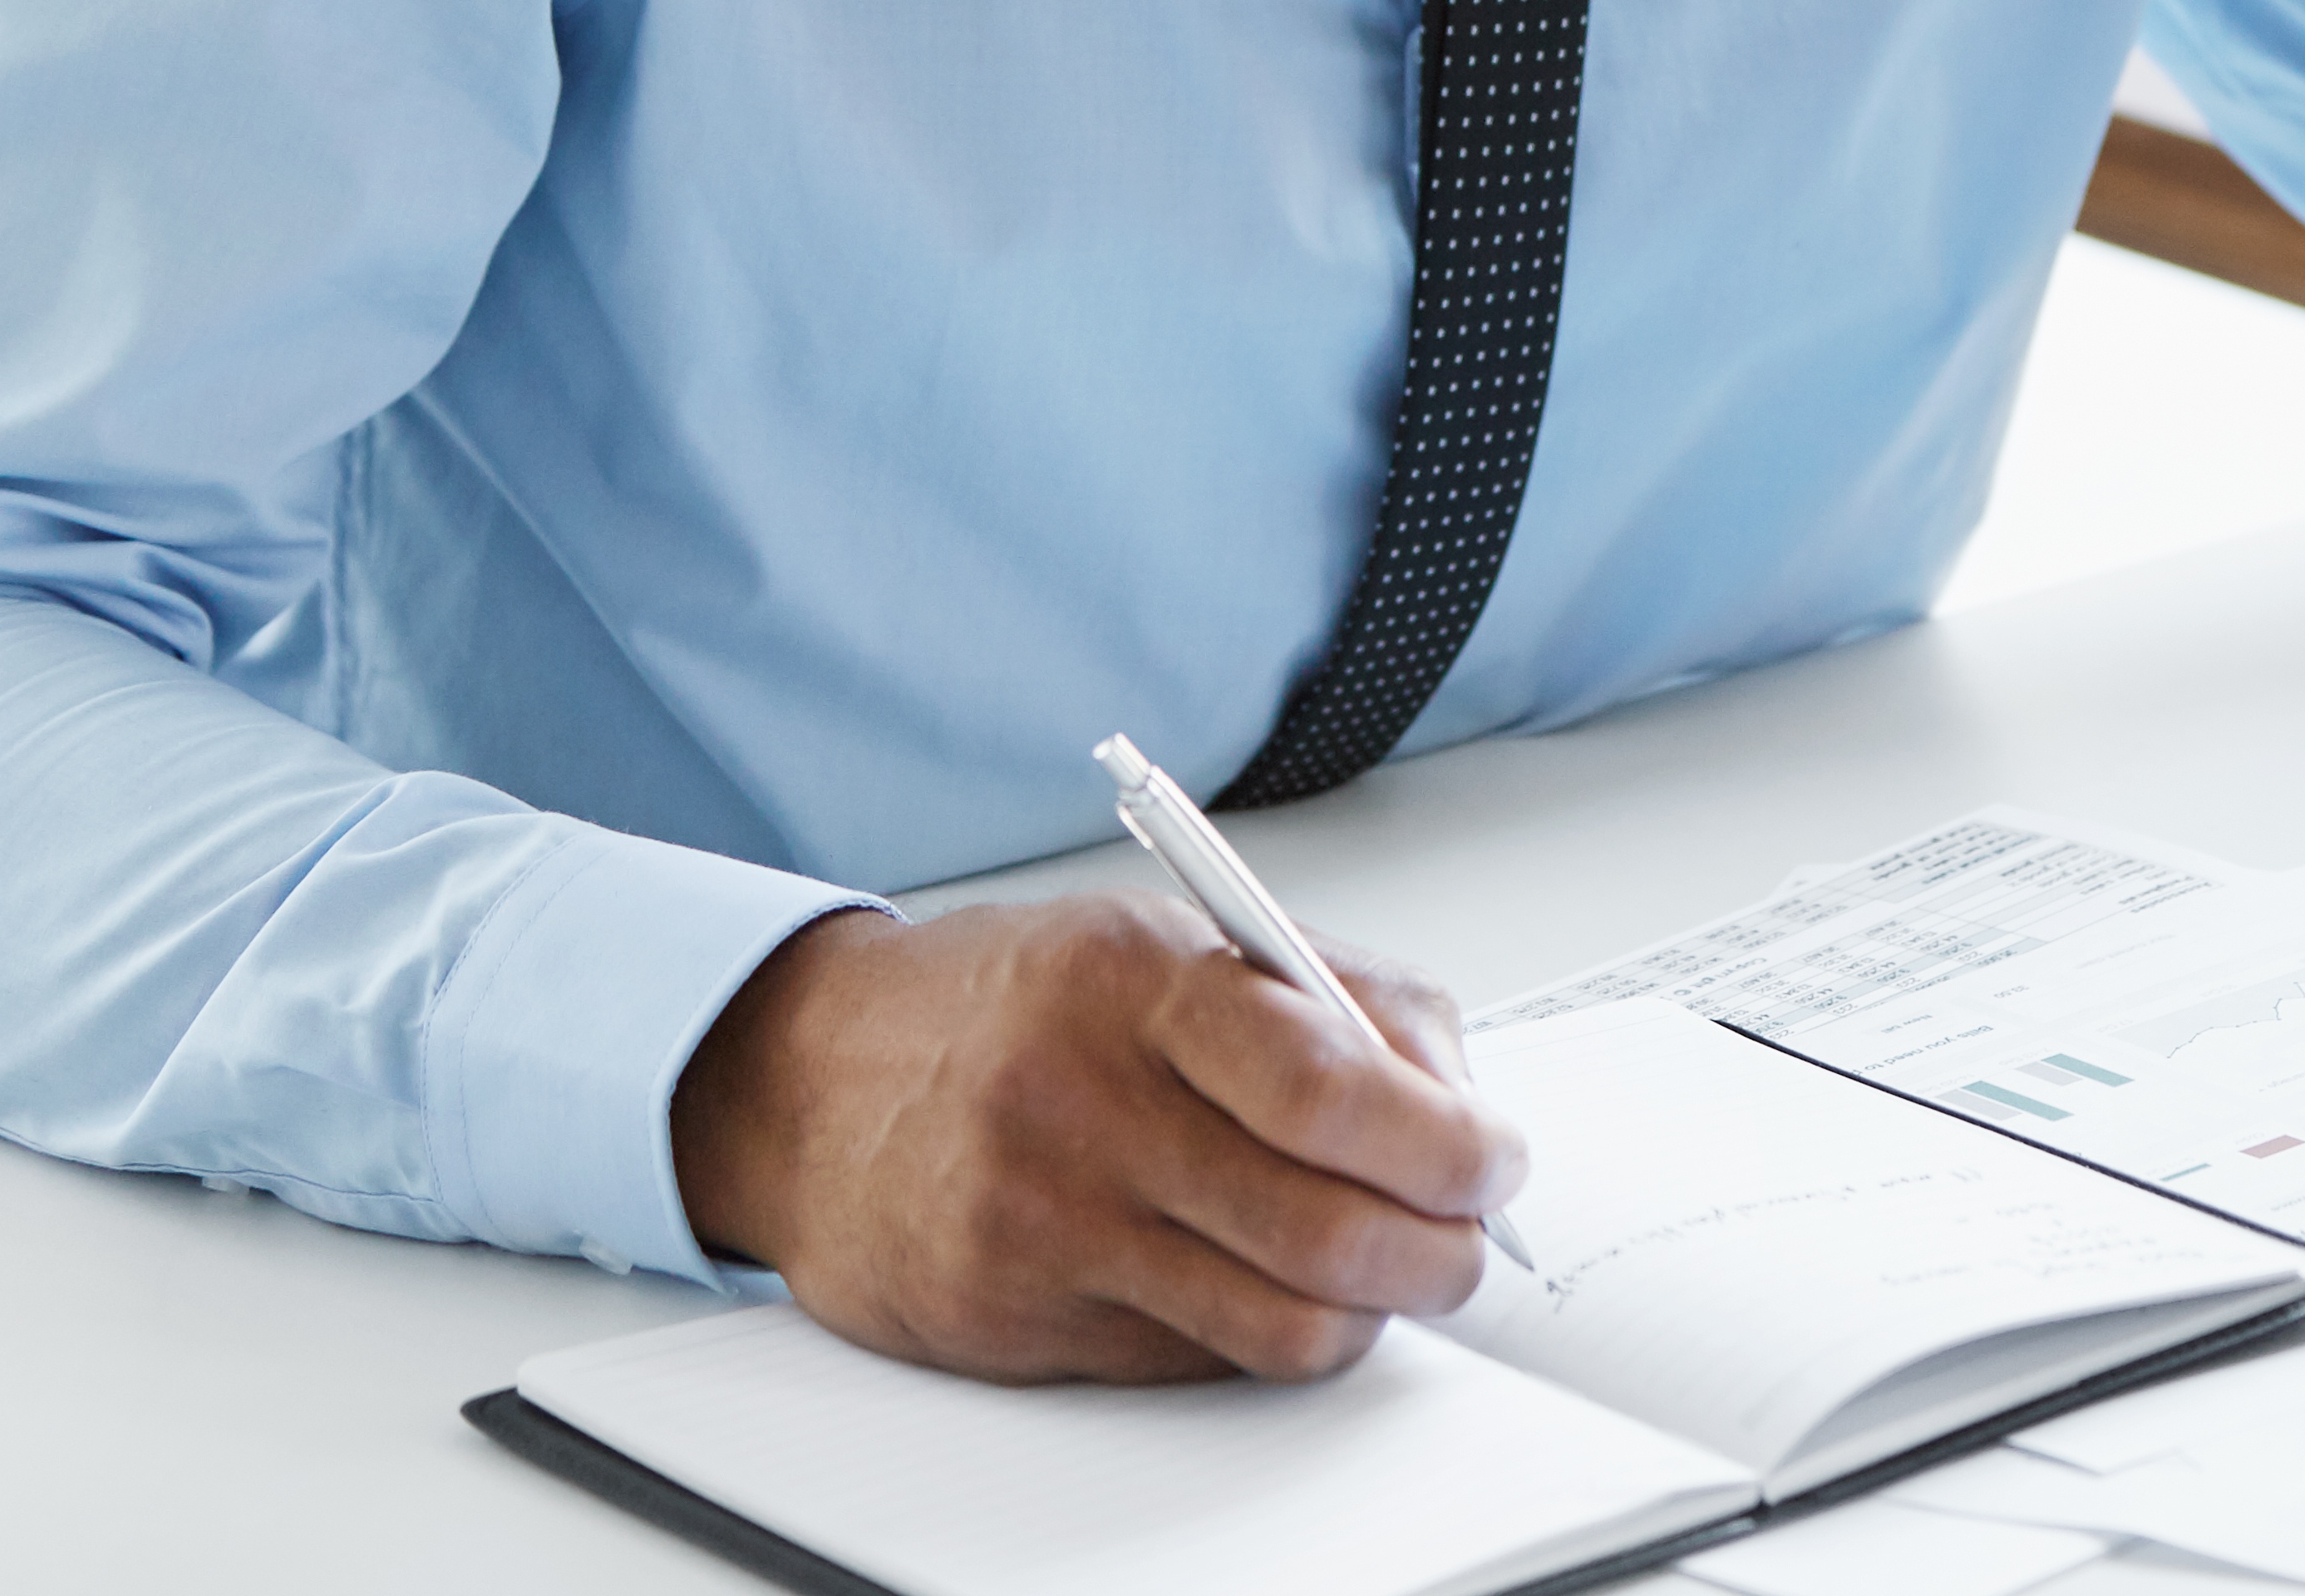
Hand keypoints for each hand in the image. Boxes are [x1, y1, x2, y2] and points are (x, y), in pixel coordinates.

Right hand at [670, 896, 1526, 1382]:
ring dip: (1365, 1313)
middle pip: (1326, 1232)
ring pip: (1277, 1325)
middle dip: (1437, 1254)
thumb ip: (1335, 1002)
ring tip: (1376, 1273)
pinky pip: (1195, 1363)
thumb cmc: (1019, 1002)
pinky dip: (1258, 1335)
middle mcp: (1085, 1104)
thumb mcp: (1173, 940)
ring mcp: (1043, 1223)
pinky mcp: (1013, 1322)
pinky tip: (1252, 1281)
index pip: (1332, 1089)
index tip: (1494, 1162)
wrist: (810, 1079)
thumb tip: (1462, 1105)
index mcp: (1141, 981)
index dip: (1447, 1146)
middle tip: (1463, 1241)